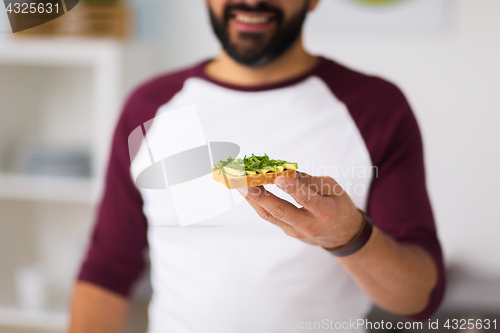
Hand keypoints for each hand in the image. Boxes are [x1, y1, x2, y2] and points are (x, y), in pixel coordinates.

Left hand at [238, 172, 363, 248]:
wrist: (342, 235)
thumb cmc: (338, 206)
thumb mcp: (333, 189)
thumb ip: (310, 181)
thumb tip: (287, 171)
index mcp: (325, 212)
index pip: (306, 199)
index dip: (292, 188)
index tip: (278, 177)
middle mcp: (309, 225)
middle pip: (281, 211)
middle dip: (261, 196)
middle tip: (245, 183)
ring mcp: (296, 231)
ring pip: (270, 216)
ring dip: (253, 200)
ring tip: (240, 185)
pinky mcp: (288, 232)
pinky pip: (271, 217)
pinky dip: (258, 203)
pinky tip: (248, 192)